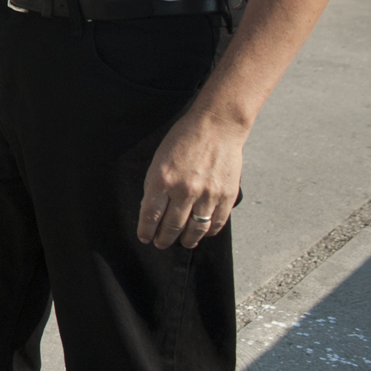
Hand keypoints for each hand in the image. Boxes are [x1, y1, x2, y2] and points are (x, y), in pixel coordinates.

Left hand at [138, 108, 247, 248]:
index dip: (146, 230)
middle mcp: (184, 190)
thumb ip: (155, 185)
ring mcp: (207, 194)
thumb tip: (151, 210)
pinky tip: (204, 233)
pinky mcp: (226, 195)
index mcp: (162, 180)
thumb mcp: (159, 160)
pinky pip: (216, 222)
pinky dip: (209, 231)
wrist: (216, 126)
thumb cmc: (184, 139)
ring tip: (183, 243)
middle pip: (172, 226)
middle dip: (164, 239)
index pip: (150, 215)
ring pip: (195, 229)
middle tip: (160, 244)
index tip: (145, 237)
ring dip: (187, 240)